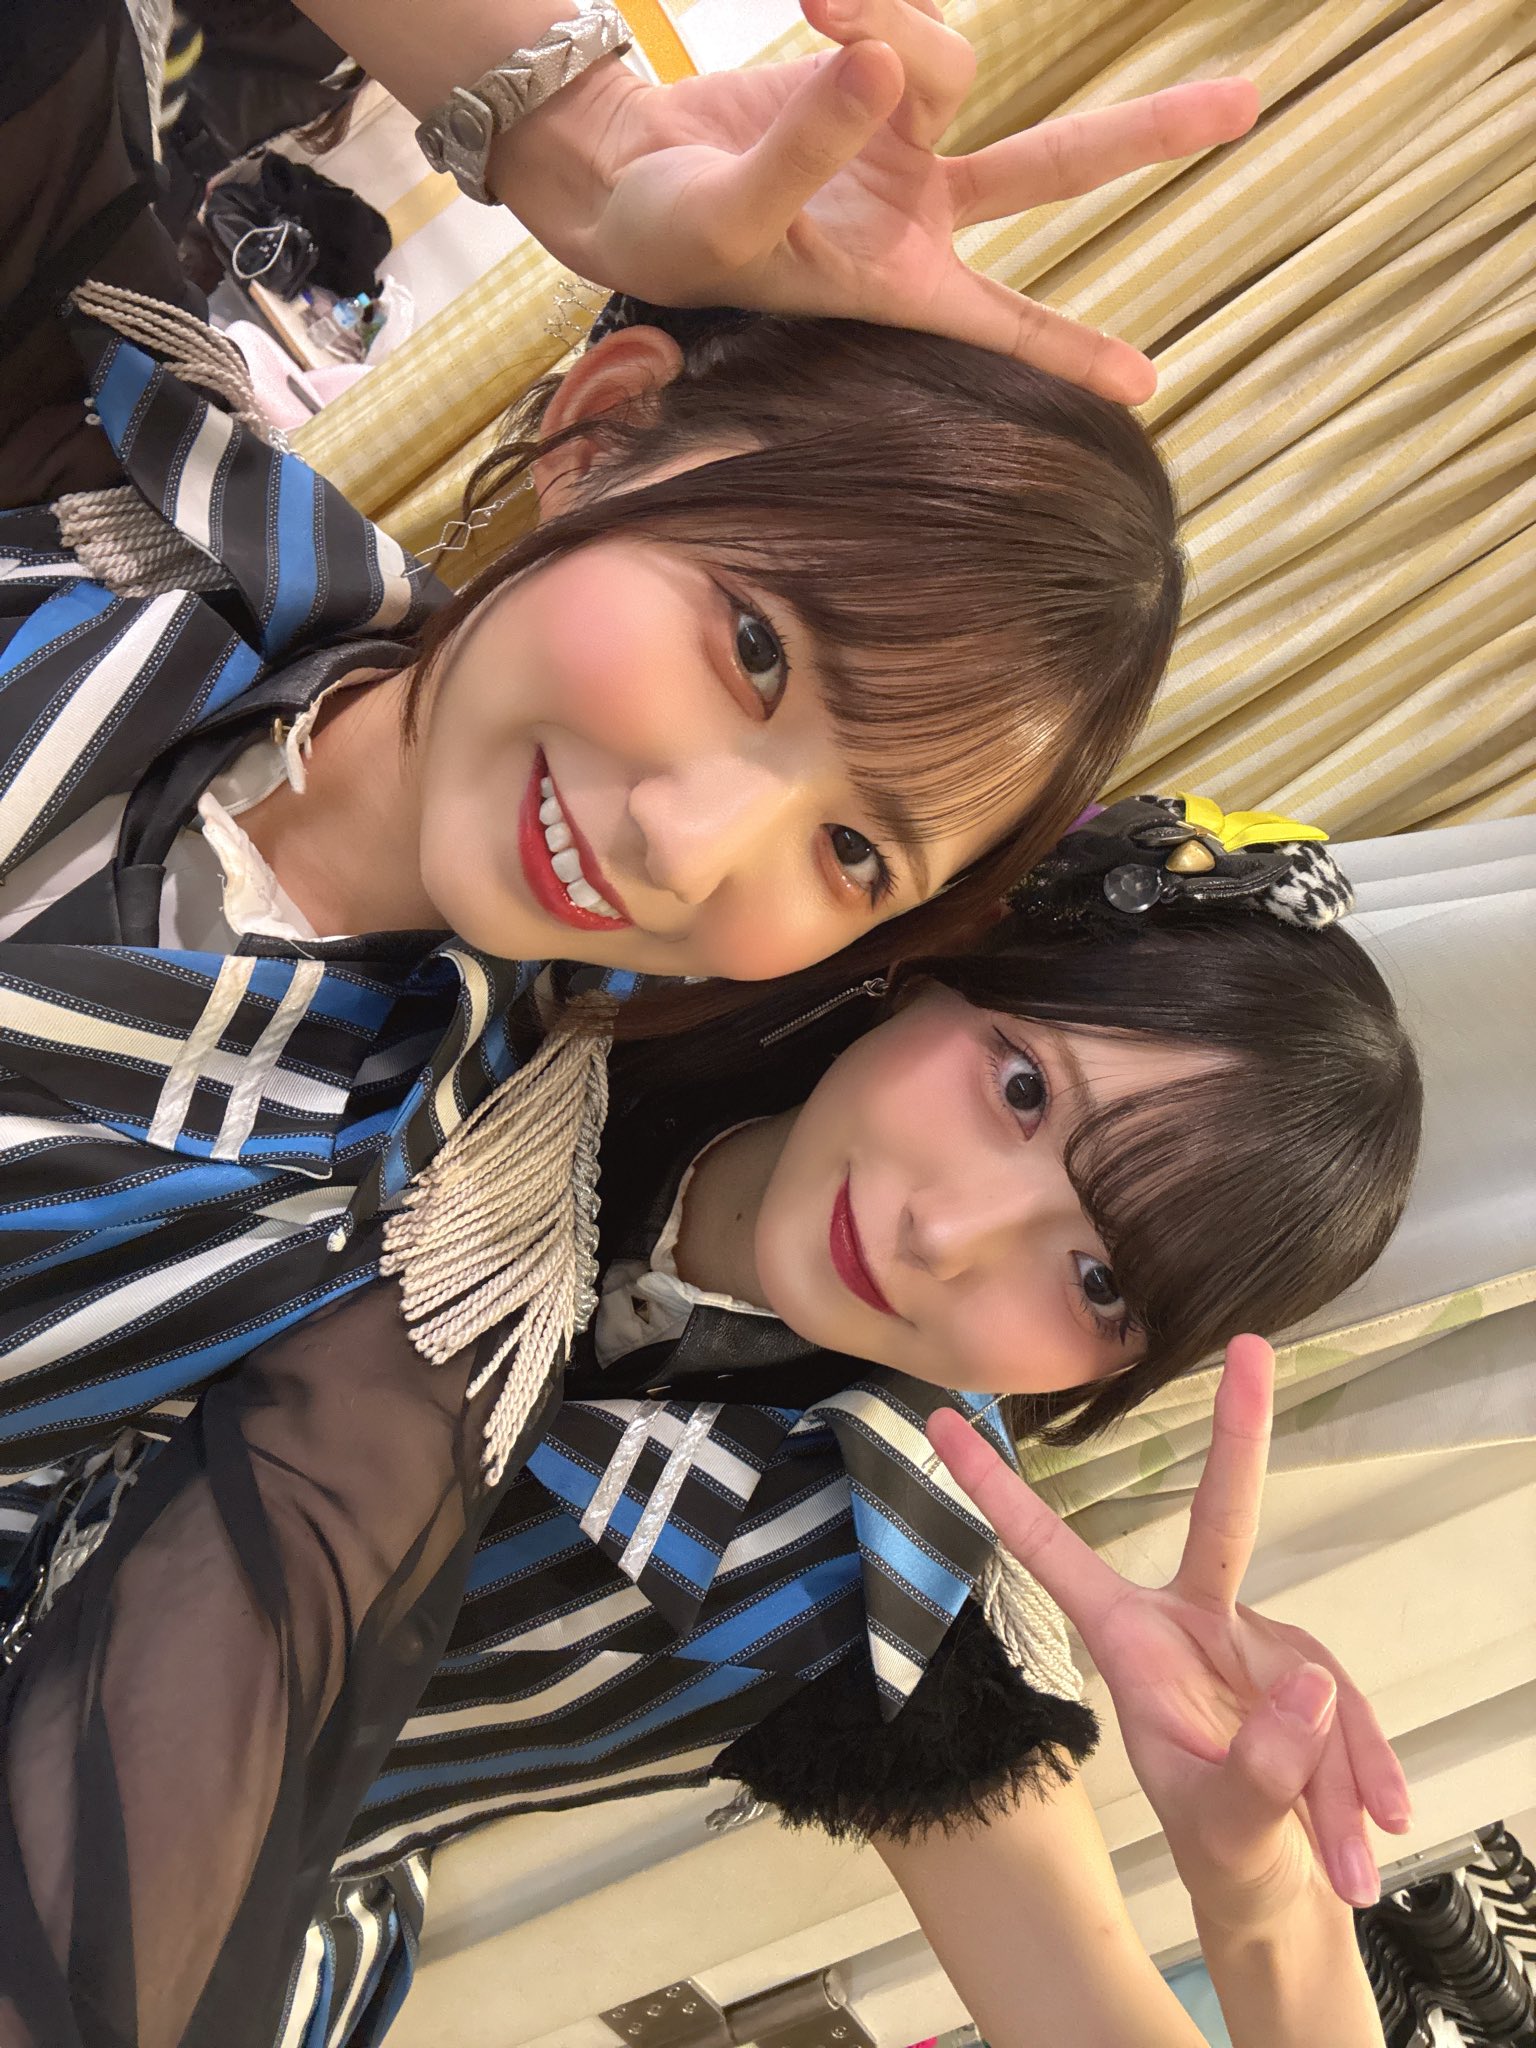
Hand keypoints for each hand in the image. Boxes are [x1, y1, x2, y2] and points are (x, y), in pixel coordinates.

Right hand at [496, 2, 1257, 399]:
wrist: (624, 174)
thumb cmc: (674, 233)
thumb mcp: (733, 216)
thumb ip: (808, 148)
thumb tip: (883, 65)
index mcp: (893, 285)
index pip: (997, 325)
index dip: (1069, 352)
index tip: (1147, 384)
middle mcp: (917, 213)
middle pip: (1052, 166)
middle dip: (1141, 135)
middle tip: (1243, 106)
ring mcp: (902, 139)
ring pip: (950, 59)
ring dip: (895, 23)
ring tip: (819, 0)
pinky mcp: (870, 73)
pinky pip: (899, 14)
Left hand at [928, 1336, 1411, 1925]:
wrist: (1273, 1886)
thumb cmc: (1218, 1842)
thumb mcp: (1228, 1828)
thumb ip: (1261, 1771)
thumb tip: (1305, 1686)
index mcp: (1129, 1642)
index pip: (1053, 1551)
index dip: (996, 1489)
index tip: (939, 1419)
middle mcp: (1193, 1621)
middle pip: (1224, 1515)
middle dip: (1241, 1432)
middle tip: (1256, 1348)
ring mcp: (1256, 1640)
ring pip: (1314, 1681)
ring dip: (1335, 1779)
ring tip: (1347, 1865)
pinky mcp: (1311, 1669)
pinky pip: (1349, 1712)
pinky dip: (1368, 1779)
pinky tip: (1378, 1837)